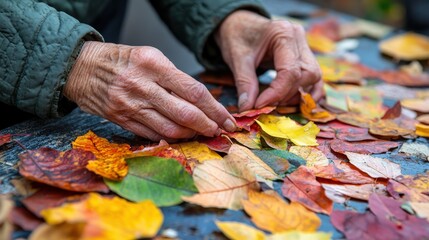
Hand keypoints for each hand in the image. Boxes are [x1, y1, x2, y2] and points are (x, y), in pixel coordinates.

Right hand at [64, 42, 235, 140]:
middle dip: (208, 126)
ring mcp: (130, 106)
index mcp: (153, 65)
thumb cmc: (121, 60)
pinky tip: (180, 136)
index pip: (194, 92)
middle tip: (219, 130)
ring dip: (191, 135)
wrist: (81, 68)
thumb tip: (201, 102)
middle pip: (185, 114)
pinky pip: (153, 135)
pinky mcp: (122, 121)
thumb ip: (175, 78)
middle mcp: (142, 86)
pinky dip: (170, 138)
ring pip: (170, 129)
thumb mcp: (150, 56)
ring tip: (200, 132)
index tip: (227, 118)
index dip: (215, 109)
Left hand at [215, 10, 322, 111]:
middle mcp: (298, 38)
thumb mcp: (237, 59)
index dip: (277, 93)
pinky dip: (307, 91)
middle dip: (288, 94)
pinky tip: (296, 102)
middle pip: (307, 74)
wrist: (238, 24)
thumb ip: (245, 84)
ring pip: (313, 76)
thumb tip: (247, 109)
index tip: (259, 105)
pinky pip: (313, 76)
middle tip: (267, 104)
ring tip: (277, 103)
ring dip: (298, 94)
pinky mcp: (303, 55)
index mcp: (283, 34)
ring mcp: (303, 45)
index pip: (290, 71)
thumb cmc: (237, 37)